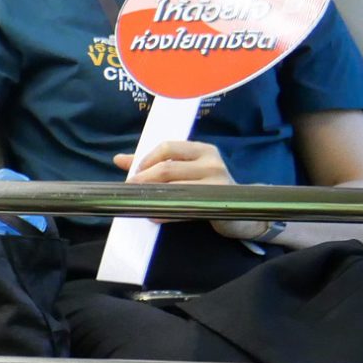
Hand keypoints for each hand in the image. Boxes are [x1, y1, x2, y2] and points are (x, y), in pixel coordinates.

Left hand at [115, 138, 255, 236]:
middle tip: (130, 190)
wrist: (244, 210)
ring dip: (152, 196)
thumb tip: (119, 159)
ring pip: (175, 188)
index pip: (167, 146)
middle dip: (144, 179)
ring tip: (139, 203)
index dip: (146, 159)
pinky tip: (154, 216)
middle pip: (168, 168)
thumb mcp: (185, 170)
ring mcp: (217, 183)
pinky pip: (185, 207)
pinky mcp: (218, 203)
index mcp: (202, 149)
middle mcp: (211, 162)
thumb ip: (155, 163)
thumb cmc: (208, 187)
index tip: (134, 173)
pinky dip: (166, 212)